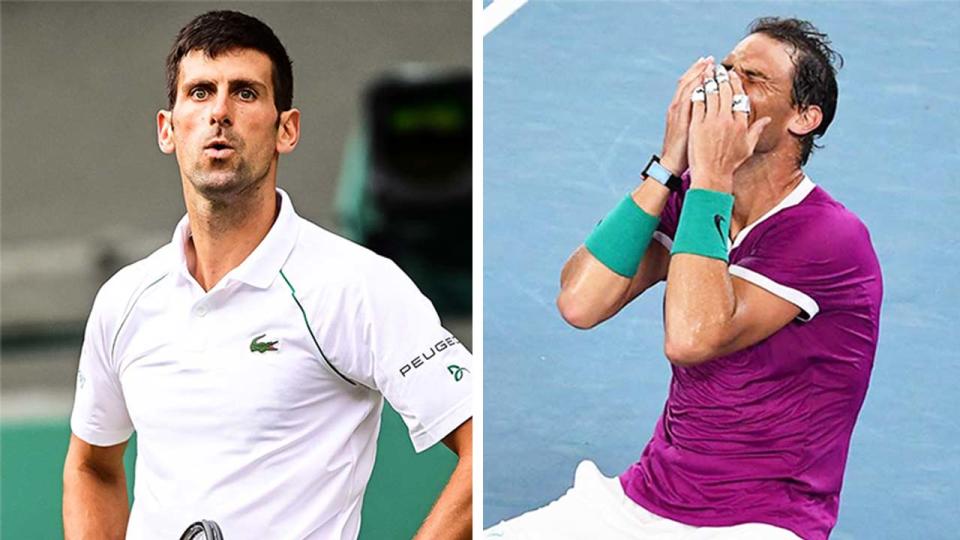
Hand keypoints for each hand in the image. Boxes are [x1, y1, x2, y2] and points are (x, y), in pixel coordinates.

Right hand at [659, 57, 712, 175]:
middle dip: (699, 69)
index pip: (689, 86)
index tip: (709, 64)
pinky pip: (687, 97)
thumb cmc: (685, 150)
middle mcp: (676, 107)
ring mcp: (676, 111)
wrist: (672, 164)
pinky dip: (694, 86)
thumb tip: (714, 111)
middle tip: (710, 59)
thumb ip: (700, 118)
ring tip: (708, 64)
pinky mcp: (679, 117)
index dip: (698, 73)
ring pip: (687, 86)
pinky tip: (703, 78)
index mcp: (680, 110)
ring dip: (697, 73)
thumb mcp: (693, 130)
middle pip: (687, 81)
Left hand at [687, 65, 770, 191]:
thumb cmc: (730, 163)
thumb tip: (768, 119)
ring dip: (709, 80)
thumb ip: (757, 130)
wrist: (712, 175)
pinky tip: (697, 84)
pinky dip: (698, 91)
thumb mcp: (748, 147)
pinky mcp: (697, 124)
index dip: (735, 83)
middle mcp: (728, 120)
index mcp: (741, 123)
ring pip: (711, 94)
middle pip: (726, 91)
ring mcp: (712, 121)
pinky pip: (698, 102)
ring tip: (707, 71)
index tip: (732, 74)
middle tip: (718, 68)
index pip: (740, 96)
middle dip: (722, 77)